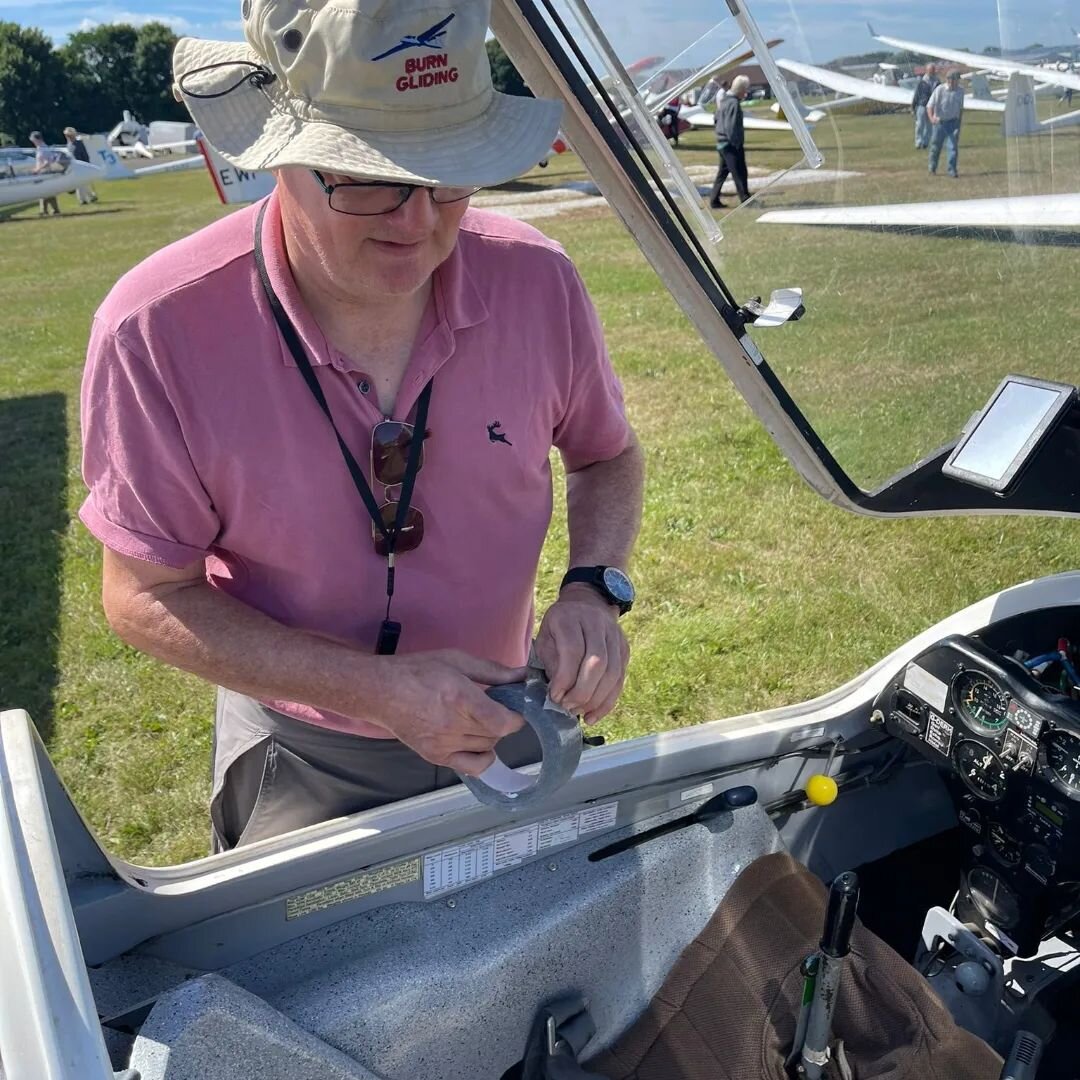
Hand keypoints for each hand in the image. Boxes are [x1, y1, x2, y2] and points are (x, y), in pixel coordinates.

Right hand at [369, 650, 526, 775]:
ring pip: (486, 748)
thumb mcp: (457, 660)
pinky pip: (471, 767)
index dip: (516, 717)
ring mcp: (443, 745)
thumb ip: (492, 671)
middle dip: (503, 721)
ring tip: (480, 720)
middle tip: (496, 707)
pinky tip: (478, 744)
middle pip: (496, 735)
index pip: (503, 722)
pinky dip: (482, 758)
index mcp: (461, 699)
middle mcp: (453, 726)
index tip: (515, 707)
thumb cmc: (418, 671)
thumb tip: (523, 676)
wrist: (381, 691)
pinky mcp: (435, 756)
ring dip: (491, 735)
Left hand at [535, 585, 629, 724]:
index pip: (573, 650)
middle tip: (567, 706)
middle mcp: (596, 623)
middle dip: (582, 691)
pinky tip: (593, 715)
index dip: (565, 677)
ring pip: (613, 673)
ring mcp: (615, 635)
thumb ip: (550, 662)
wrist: (587, 604)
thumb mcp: (545, 638)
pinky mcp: (625, 648)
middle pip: (597, 662)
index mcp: (570, 617)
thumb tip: (557, 695)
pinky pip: (620, 679)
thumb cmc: (560, 626)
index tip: (554, 696)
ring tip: (578, 711)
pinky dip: (607, 702)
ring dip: (596, 699)